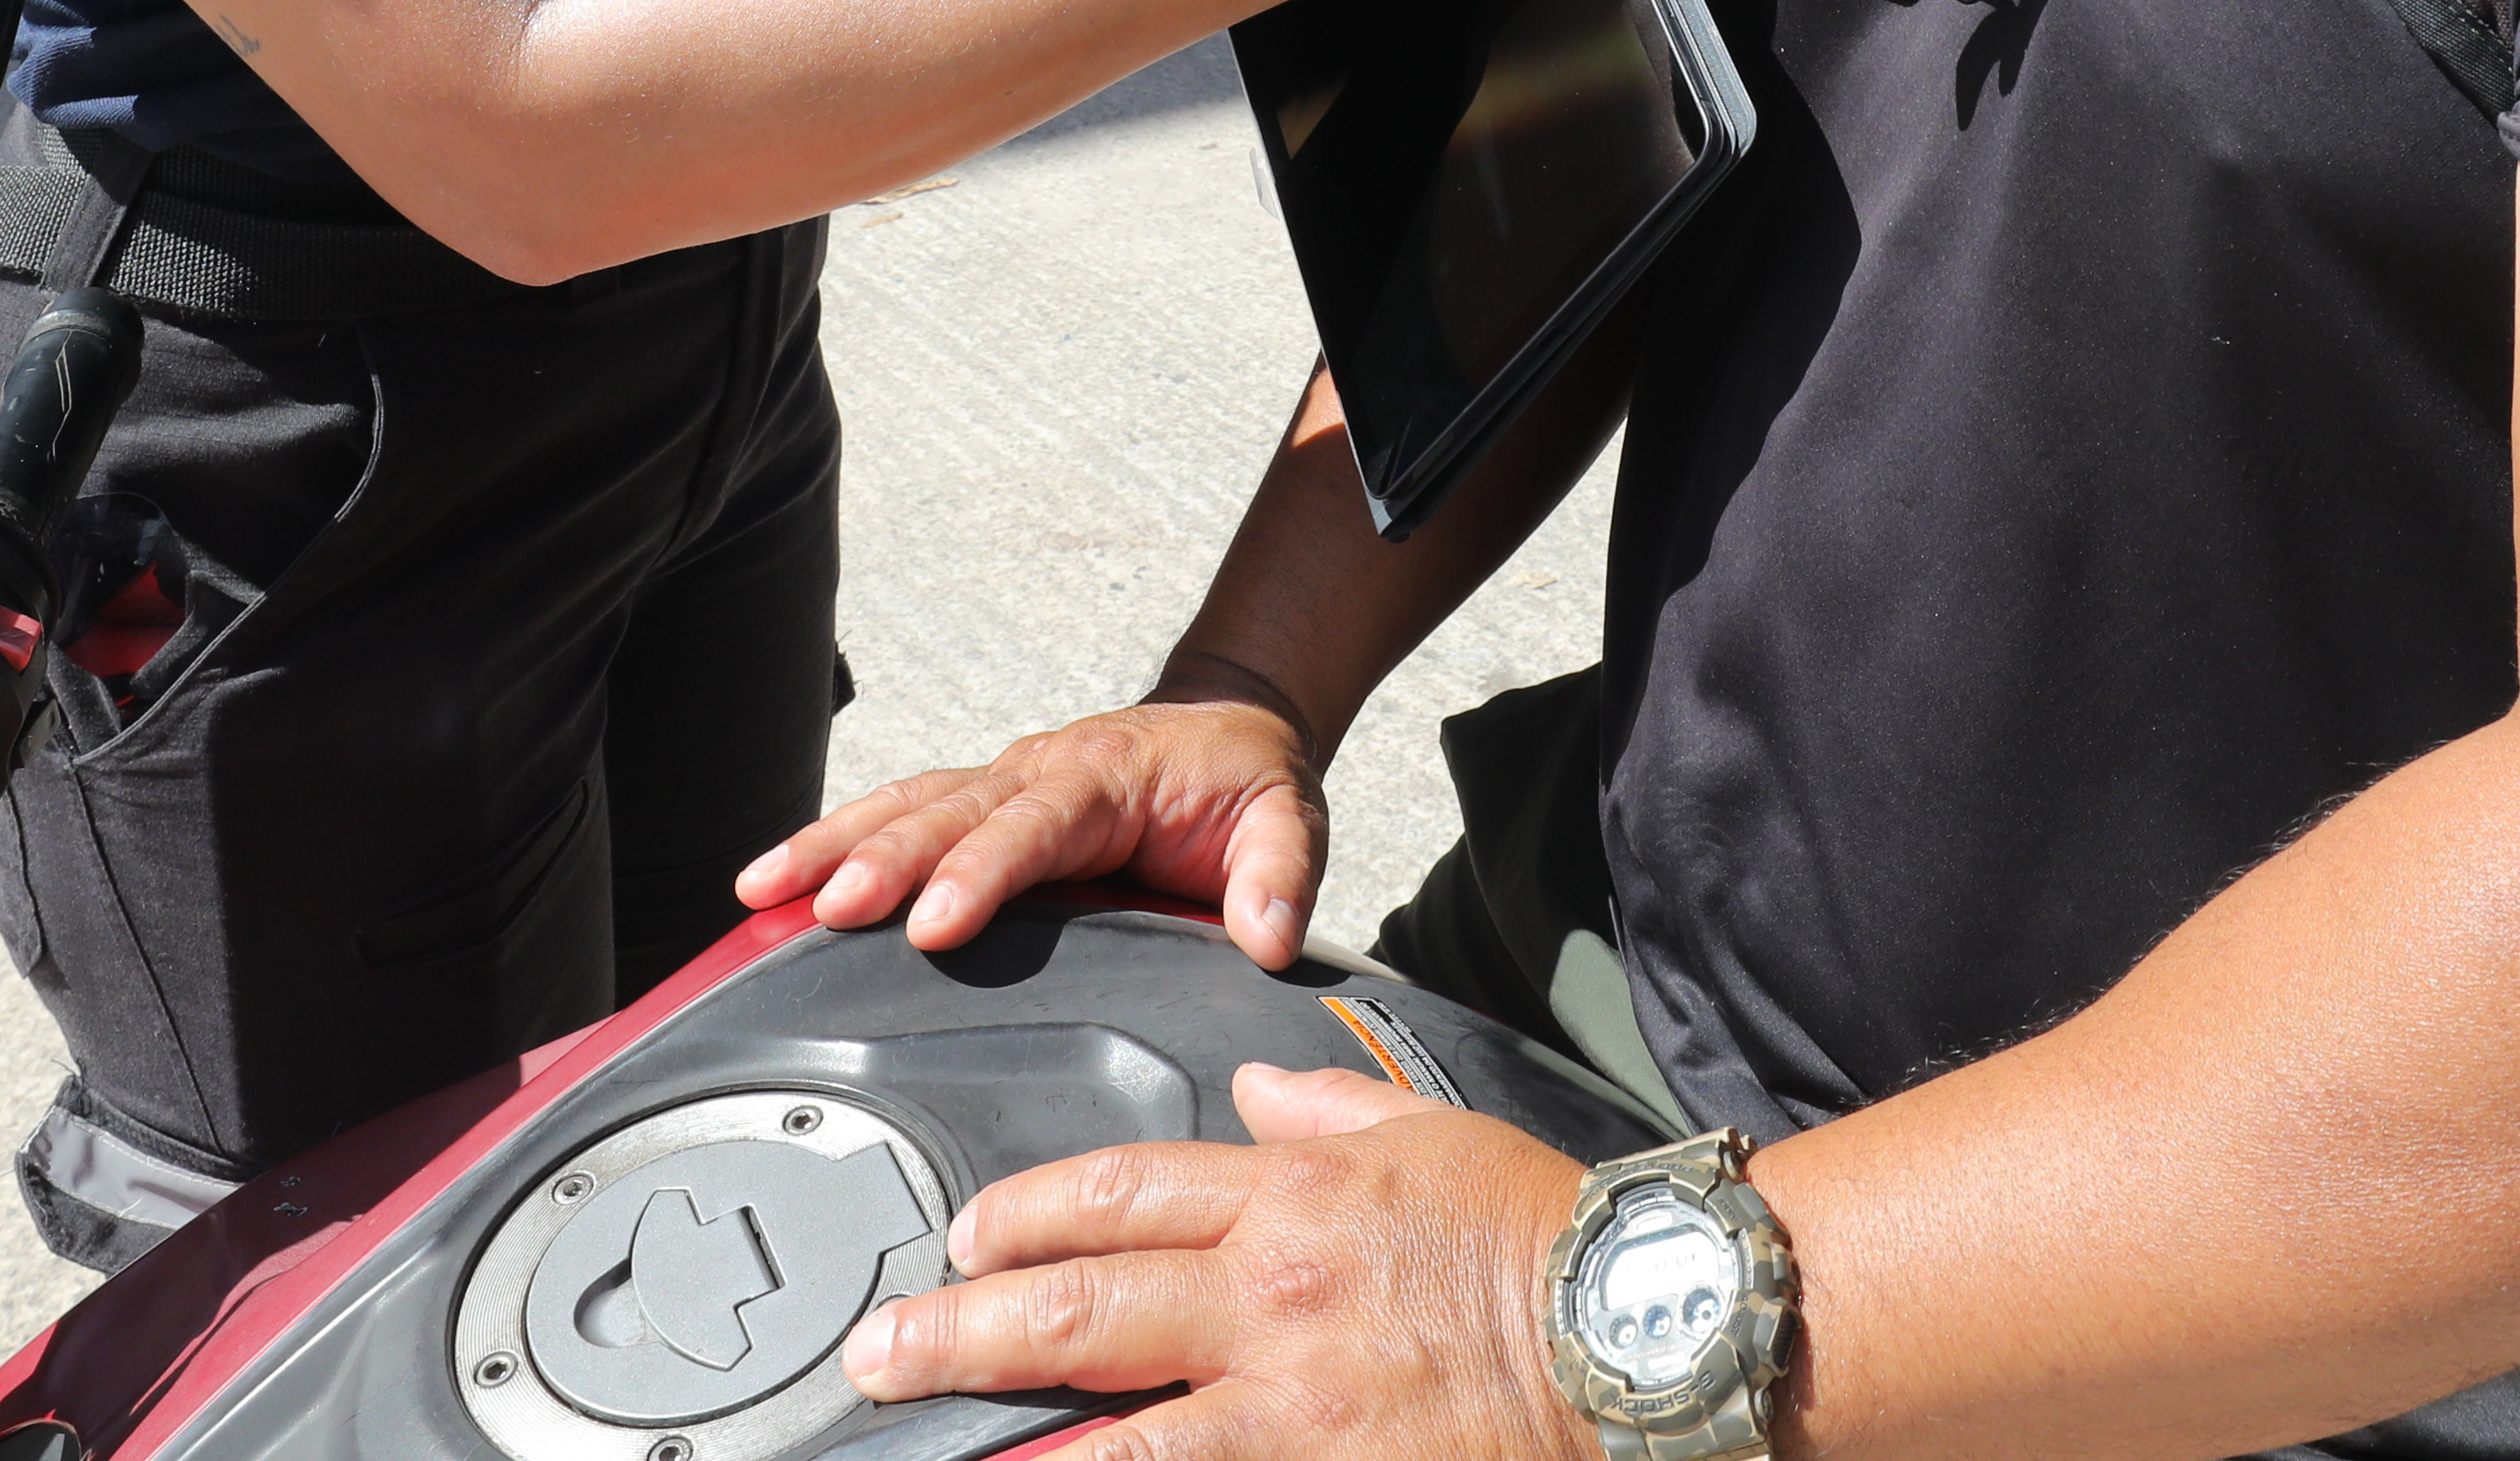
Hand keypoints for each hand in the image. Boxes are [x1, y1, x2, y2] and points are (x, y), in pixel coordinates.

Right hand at [743, 673, 1328, 967]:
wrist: (1227, 729)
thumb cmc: (1245, 780)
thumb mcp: (1289, 818)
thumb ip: (1280, 875)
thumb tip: (1268, 936)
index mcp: (1103, 778)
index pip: (1031, 826)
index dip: (979, 872)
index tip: (934, 924)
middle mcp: (1037, 771)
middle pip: (944, 811)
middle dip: (881, 859)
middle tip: (826, 906)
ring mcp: (999, 784)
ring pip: (901, 805)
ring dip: (830, 845)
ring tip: (760, 891)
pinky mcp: (978, 804)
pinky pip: (897, 815)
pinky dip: (834, 843)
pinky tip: (778, 886)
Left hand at [840, 1064, 1592, 1460]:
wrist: (1639, 1330)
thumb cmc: (1544, 1233)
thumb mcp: (1428, 1129)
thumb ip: (1324, 1108)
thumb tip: (1252, 1094)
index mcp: (1291, 1195)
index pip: (1120, 1191)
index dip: (1026, 1213)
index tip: (965, 1233)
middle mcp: (1271, 1294)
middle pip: (1079, 1304)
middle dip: (961, 1327)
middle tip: (880, 1351)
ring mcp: (1294, 1402)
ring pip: (1116, 1430)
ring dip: (1011, 1446)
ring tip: (928, 1447)